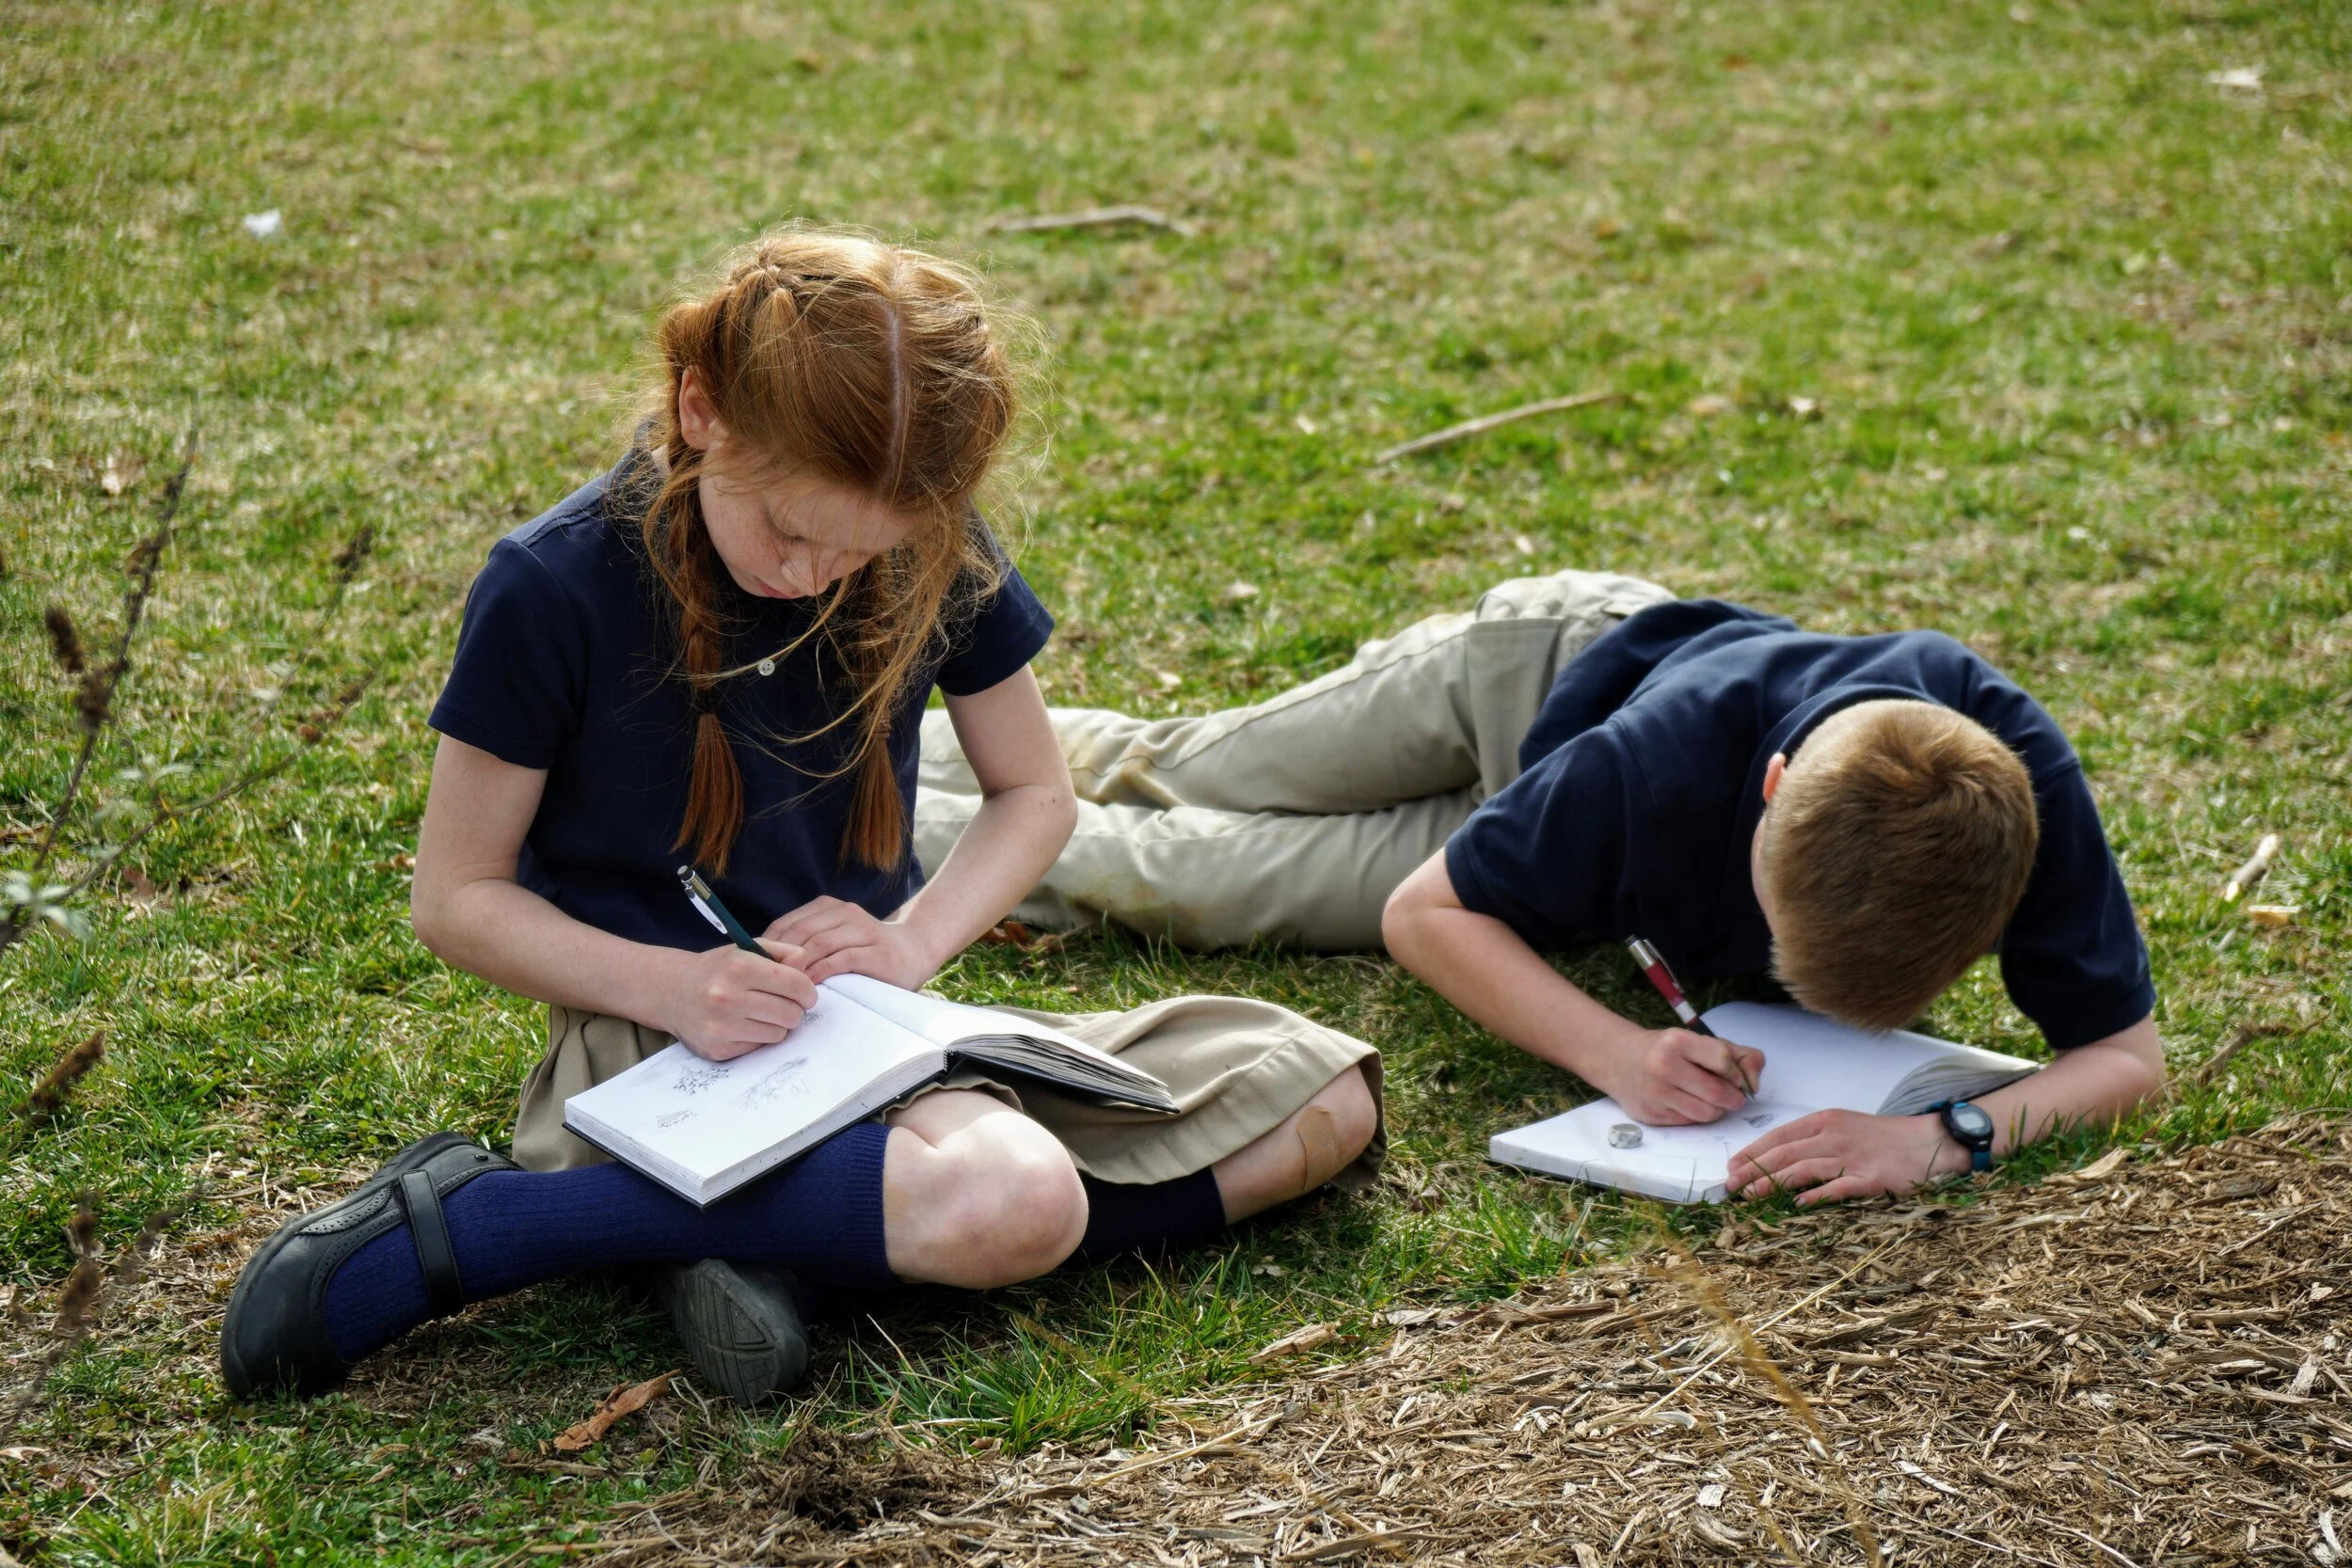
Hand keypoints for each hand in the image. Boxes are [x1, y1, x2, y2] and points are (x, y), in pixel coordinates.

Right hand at [659, 939, 818, 1060]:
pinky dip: (757, 1037)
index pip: (796, 985)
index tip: (805, 994)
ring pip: (778, 1034)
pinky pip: (758, 1048)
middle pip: (791, 1014)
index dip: (807, 991)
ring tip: (760, 1013)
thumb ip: (782, 952)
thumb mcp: (747, 949)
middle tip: (784, 1004)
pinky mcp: (717, 1049)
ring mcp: (720, 1026)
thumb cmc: (717, 969)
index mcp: (740, 967)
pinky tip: (742, 1025)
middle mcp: (727, 997)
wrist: (671, 991)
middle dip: (794, 1009)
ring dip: (776, 1025)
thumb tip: (806, 966)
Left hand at [764, 896, 943, 989]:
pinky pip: (843, 958)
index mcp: (829, 907)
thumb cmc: (865, 951)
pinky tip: (810, 986)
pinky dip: (822, 972)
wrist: (913, 951)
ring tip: (784, 985)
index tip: (754, 968)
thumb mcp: (833, 940)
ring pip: (820, 943)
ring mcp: (863, 929)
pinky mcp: (877, 951)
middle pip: (801, 932)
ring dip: (799, 966)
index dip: (768, 945)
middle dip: (780, 956)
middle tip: (764, 980)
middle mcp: (845, 912)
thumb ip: (806, 944)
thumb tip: (762, 961)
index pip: (787, 923)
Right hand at [1607, 1028, 1767, 1124]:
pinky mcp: (1651, 1115)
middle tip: (1734, 1097)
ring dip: (1717, 1111)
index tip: (1736, 1077)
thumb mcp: (1699, 1041)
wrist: (1618, 1059)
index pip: (1724, 1061)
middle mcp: (1663, 1066)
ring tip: (1712, 1101)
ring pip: (1706, 1114)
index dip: (1737, 1074)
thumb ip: (1738, 1055)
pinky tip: (1690, 1104)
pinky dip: (1697, 1116)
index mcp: (1678, 1041)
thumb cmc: (1667, 1050)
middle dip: (1734, 1099)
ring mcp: (1655, 1093)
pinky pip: (1689, 1123)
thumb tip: (1754, 1084)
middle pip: (1718, 1093)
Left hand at [1726, 1109, 1967, 1205]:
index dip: (1752, 1152)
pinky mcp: (1870, 1178)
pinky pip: (1836, 1187)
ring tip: (1750, 1196)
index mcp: (1824, 1121)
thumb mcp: (1843, 1127)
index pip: (1778, 1136)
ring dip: (1772, 1183)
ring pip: (1802, 1169)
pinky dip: (1814, 1196)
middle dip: (1753, 1170)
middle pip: (1783, 1153)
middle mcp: (1833, 1136)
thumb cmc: (1882, 1137)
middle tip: (1731, 1186)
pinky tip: (1796, 1204)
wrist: (1928, 1141)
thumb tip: (1777, 1157)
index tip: (1732, 1167)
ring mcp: (1851, 1157)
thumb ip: (1813, 1139)